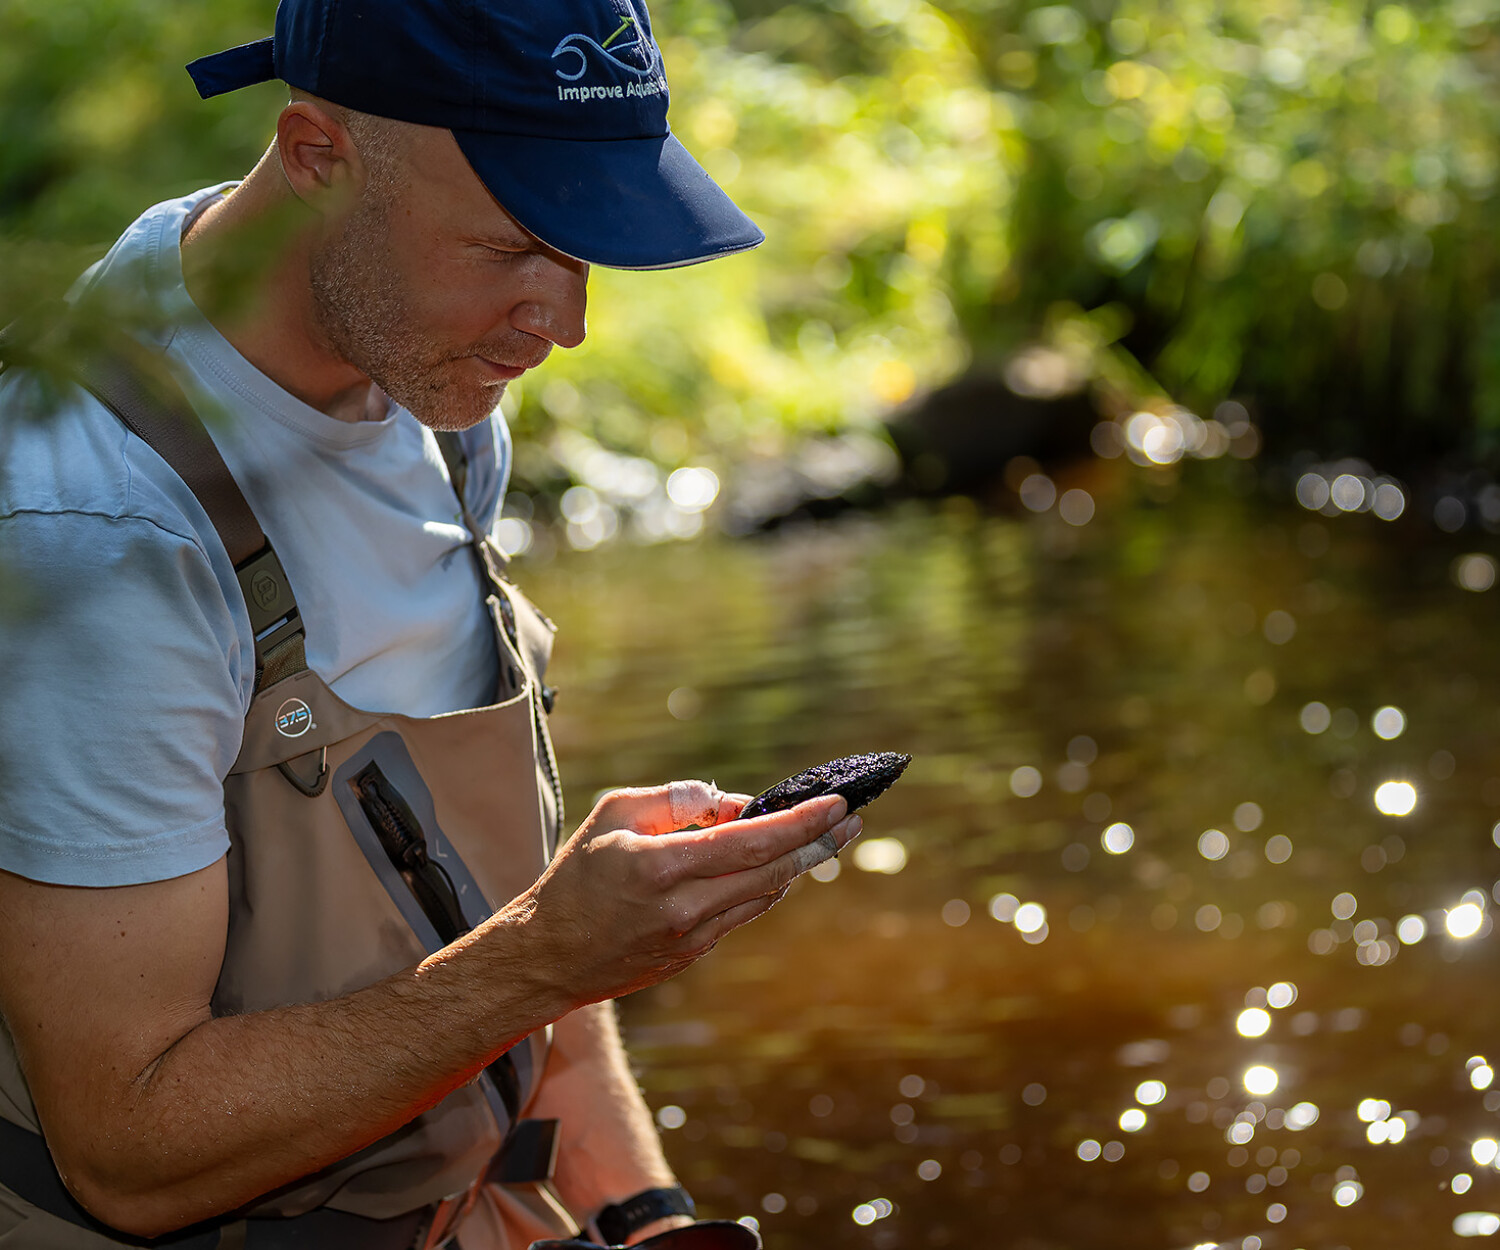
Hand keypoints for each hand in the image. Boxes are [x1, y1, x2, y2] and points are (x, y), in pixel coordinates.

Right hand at [513, 781, 859, 1006]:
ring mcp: (692, 939)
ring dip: (798, 865)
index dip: (799, 823)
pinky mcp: (692, 956)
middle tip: (851, 818)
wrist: (547, 957)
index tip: (835, 803)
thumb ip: (676, 801)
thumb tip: (735, 803)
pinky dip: (764, 885)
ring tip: (828, 836)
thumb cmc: (575, 876)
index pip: (749, 842)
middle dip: (819, 843)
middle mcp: (684, 909)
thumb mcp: (614, 815)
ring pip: (763, 896)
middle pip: (771, 873)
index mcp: (662, 867)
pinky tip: (779, 865)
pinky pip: (741, 914)